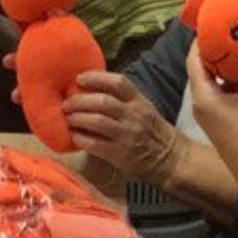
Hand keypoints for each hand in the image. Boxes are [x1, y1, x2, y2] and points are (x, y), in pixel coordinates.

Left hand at [62, 71, 181, 184]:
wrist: (170, 159)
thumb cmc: (152, 131)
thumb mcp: (144, 109)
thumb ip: (123, 100)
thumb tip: (91, 90)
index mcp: (139, 101)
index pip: (118, 82)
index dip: (96, 78)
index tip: (79, 79)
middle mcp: (134, 116)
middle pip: (103, 101)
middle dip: (80, 101)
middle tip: (67, 103)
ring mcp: (127, 135)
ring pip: (97, 121)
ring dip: (78, 118)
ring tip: (68, 119)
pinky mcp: (121, 154)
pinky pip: (95, 144)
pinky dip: (81, 139)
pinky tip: (74, 137)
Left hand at [185, 41, 237, 201]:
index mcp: (203, 97)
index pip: (194, 59)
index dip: (203, 39)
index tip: (218, 22)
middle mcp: (204, 104)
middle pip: (205, 68)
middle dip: (220, 48)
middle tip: (237, 30)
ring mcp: (214, 114)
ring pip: (217, 80)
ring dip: (231, 64)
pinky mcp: (226, 121)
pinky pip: (227, 91)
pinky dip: (237, 78)